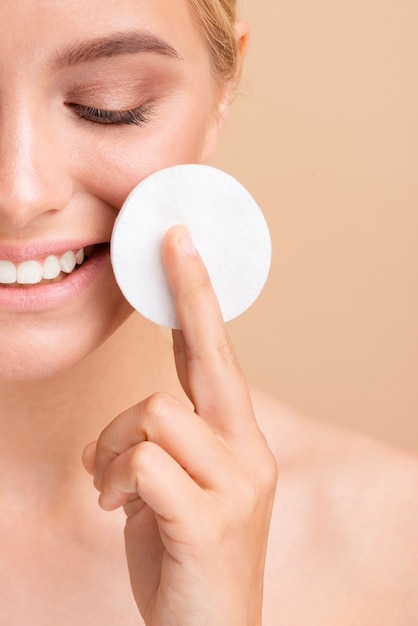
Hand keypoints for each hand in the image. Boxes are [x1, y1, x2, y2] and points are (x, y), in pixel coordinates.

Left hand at [83, 226, 276, 625]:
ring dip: (114, 447)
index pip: (218, 357)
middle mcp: (247, 452)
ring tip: (113, 485)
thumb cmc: (186, 552)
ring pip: (152, 414)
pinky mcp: (210, 517)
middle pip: (210, 358)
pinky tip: (118, 508)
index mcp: (238, 441)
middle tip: (175, 240)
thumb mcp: (178, 488)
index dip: (200, 300)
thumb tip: (124, 426)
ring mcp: (235, 484)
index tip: (185, 250)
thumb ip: (162, 445)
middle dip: (191, 293)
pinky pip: (142, 462)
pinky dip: (114, 480)